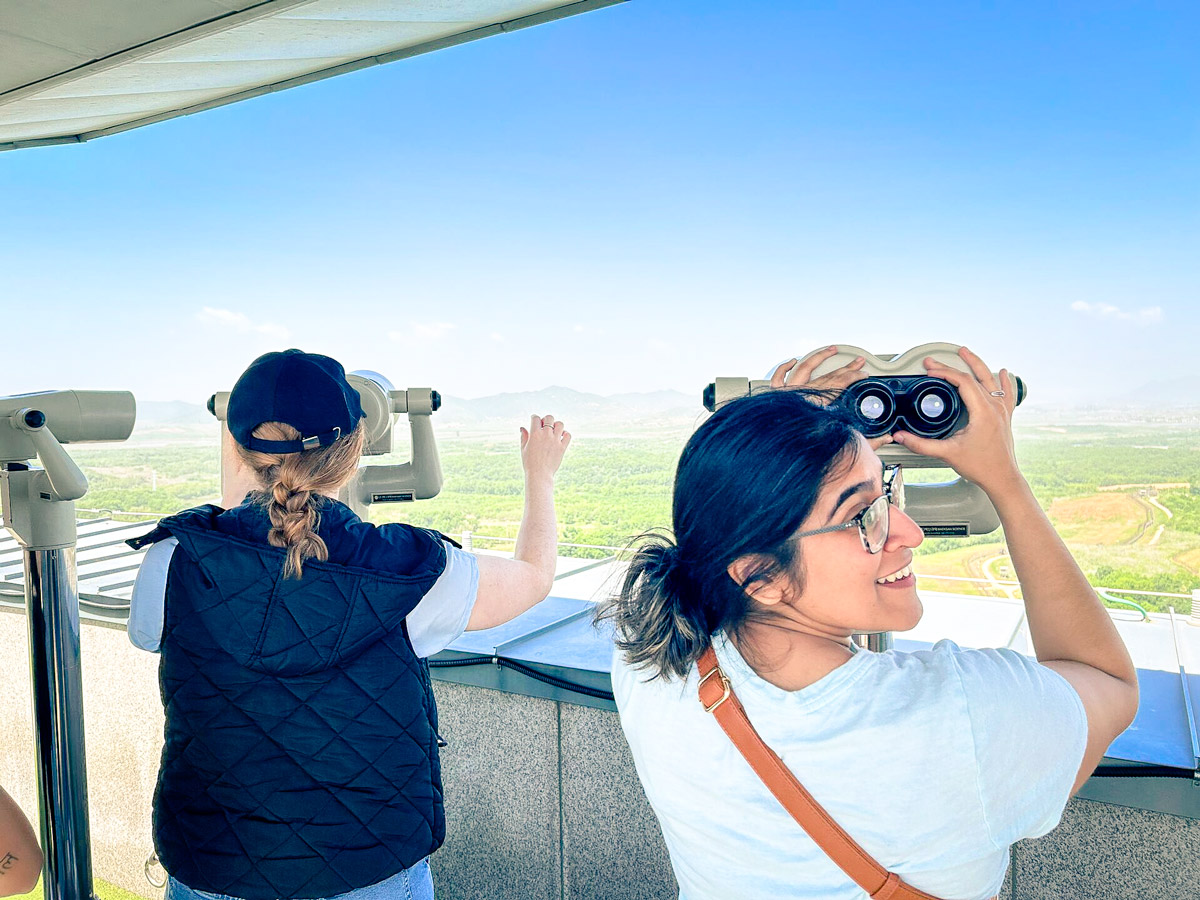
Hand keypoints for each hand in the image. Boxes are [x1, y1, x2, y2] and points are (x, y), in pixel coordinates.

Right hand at [520, 415, 571, 481]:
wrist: (539, 474)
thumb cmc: (529, 463)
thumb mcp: (524, 449)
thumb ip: (524, 437)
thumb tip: (522, 427)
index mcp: (535, 434)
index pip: (536, 418)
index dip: (534, 417)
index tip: (535, 420)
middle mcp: (546, 435)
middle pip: (549, 418)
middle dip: (547, 419)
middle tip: (545, 425)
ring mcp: (555, 440)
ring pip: (560, 424)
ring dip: (557, 425)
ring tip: (554, 431)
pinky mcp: (562, 447)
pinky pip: (568, 435)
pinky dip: (565, 434)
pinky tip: (561, 437)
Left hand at [770, 347, 891, 448]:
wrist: (777, 452)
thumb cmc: (803, 449)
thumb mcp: (840, 443)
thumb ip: (865, 442)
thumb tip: (884, 438)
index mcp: (819, 404)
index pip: (841, 383)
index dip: (854, 376)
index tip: (864, 374)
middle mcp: (804, 395)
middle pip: (828, 376)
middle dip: (846, 368)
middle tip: (858, 362)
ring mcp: (788, 394)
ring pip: (804, 368)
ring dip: (819, 357)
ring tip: (830, 350)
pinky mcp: (775, 398)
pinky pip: (779, 378)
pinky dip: (784, 368)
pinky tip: (793, 361)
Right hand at [891, 347, 1020, 489]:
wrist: (1002, 479)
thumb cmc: (981, 467)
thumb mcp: (947, 453)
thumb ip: (921, 444)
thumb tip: (902, 436)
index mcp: (983, 412)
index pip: (963, 382)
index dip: (944, 372)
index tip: (930, 370)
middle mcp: (995, 408)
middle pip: (977, 375)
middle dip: (956, 363)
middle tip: (938, 358)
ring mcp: (1002, 411)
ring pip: (991, 380)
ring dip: (978, 365)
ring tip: (967, 354)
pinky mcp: (1005, 418)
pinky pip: (1006, 393)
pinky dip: (1004, 382)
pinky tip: (1004, 374)